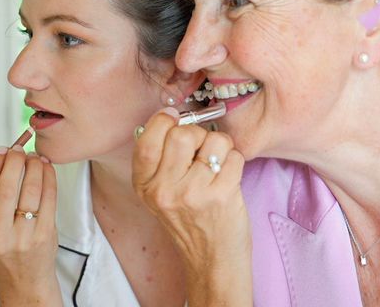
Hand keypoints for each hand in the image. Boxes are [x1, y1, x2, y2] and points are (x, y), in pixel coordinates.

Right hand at [0, 145, 61, 306]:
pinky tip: (46, 168)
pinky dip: (48, 177)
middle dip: (13, 162)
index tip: (0, 151)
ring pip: (30, 191)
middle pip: (6, 189)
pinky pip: (48, 198)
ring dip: (33, 167)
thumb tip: (4, 159)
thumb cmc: (6, 249)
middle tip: (18, 149)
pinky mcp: (44, 234)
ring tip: (33, 157)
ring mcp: (23, 236)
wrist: (25, 280)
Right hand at [132, 109, 252, 305]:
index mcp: (144, 185)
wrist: (211, 262)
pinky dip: (235, 161)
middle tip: (201, 149)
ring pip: (213, 140)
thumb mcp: (159, 194)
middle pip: (182, 133)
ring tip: (216, 165)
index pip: (148, 138)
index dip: (164, 121)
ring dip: (220, 147)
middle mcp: (164, 190)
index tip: (174, 119)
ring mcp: (193, 193)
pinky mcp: (221, 196)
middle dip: (197, 133)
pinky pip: (233, 156)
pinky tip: (228, 178)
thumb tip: (171, 116)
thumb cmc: (189, 222)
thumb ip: (159, 158)